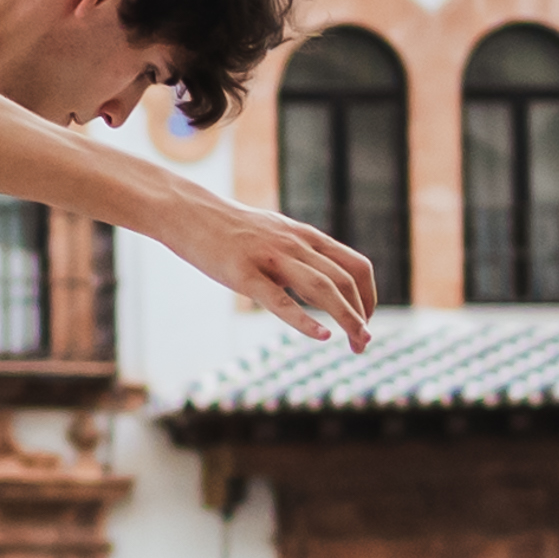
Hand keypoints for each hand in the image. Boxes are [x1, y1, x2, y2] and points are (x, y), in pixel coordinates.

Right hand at [161, 190, 375, 348]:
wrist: (190, 213)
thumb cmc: (233, 230)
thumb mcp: (277, 235)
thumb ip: (300, 255)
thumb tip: (320, 282)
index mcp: (306, 237)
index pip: (356, 266)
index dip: (368, 296)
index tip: (365, 320)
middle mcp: (295, 244)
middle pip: (345, 281)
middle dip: (361, 316)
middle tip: (364, 343)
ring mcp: (270, 258)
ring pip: (322, 289)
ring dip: (347, 319)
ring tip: (358, 344)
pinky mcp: (243, 274)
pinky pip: (280, 300)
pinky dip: (305, 320)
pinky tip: (322, 336)